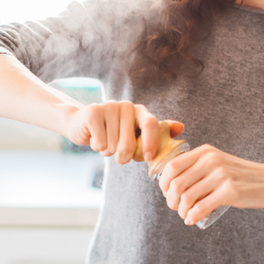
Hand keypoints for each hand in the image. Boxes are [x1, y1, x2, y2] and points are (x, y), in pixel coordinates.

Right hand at [64, 102, 183, 163]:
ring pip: (113, 146)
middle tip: (117, 154)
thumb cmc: (113, 133)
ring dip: (107, 151)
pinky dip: (97, 147)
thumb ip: (157, 134)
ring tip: (104, 142)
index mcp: (140, 111)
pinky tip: (95, 138)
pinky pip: (100, 142)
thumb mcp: (135, 135)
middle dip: (123, 156)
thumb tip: (180, 127)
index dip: (151, 143)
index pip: (151, 124)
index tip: (148, 158)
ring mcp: (109, 106)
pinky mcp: (93, 111)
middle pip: (130, 143)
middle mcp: (126, 106)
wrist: (82, 124)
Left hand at [156, 145, 263, 225]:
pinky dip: (192, 216)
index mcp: (205, 152)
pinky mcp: (230, 191)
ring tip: (186, 215)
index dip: (164, 183)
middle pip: (176, 184)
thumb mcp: (217, 162)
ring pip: (187, 197)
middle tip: (176, 208)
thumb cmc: (239, 176)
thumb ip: (197, 167)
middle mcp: (211, 160)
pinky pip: (201, 207)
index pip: (172, 166)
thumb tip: (169, 185)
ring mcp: (221, 175)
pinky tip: (192, 219)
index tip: (167, 193)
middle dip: (171, 200)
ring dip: (182, 211)